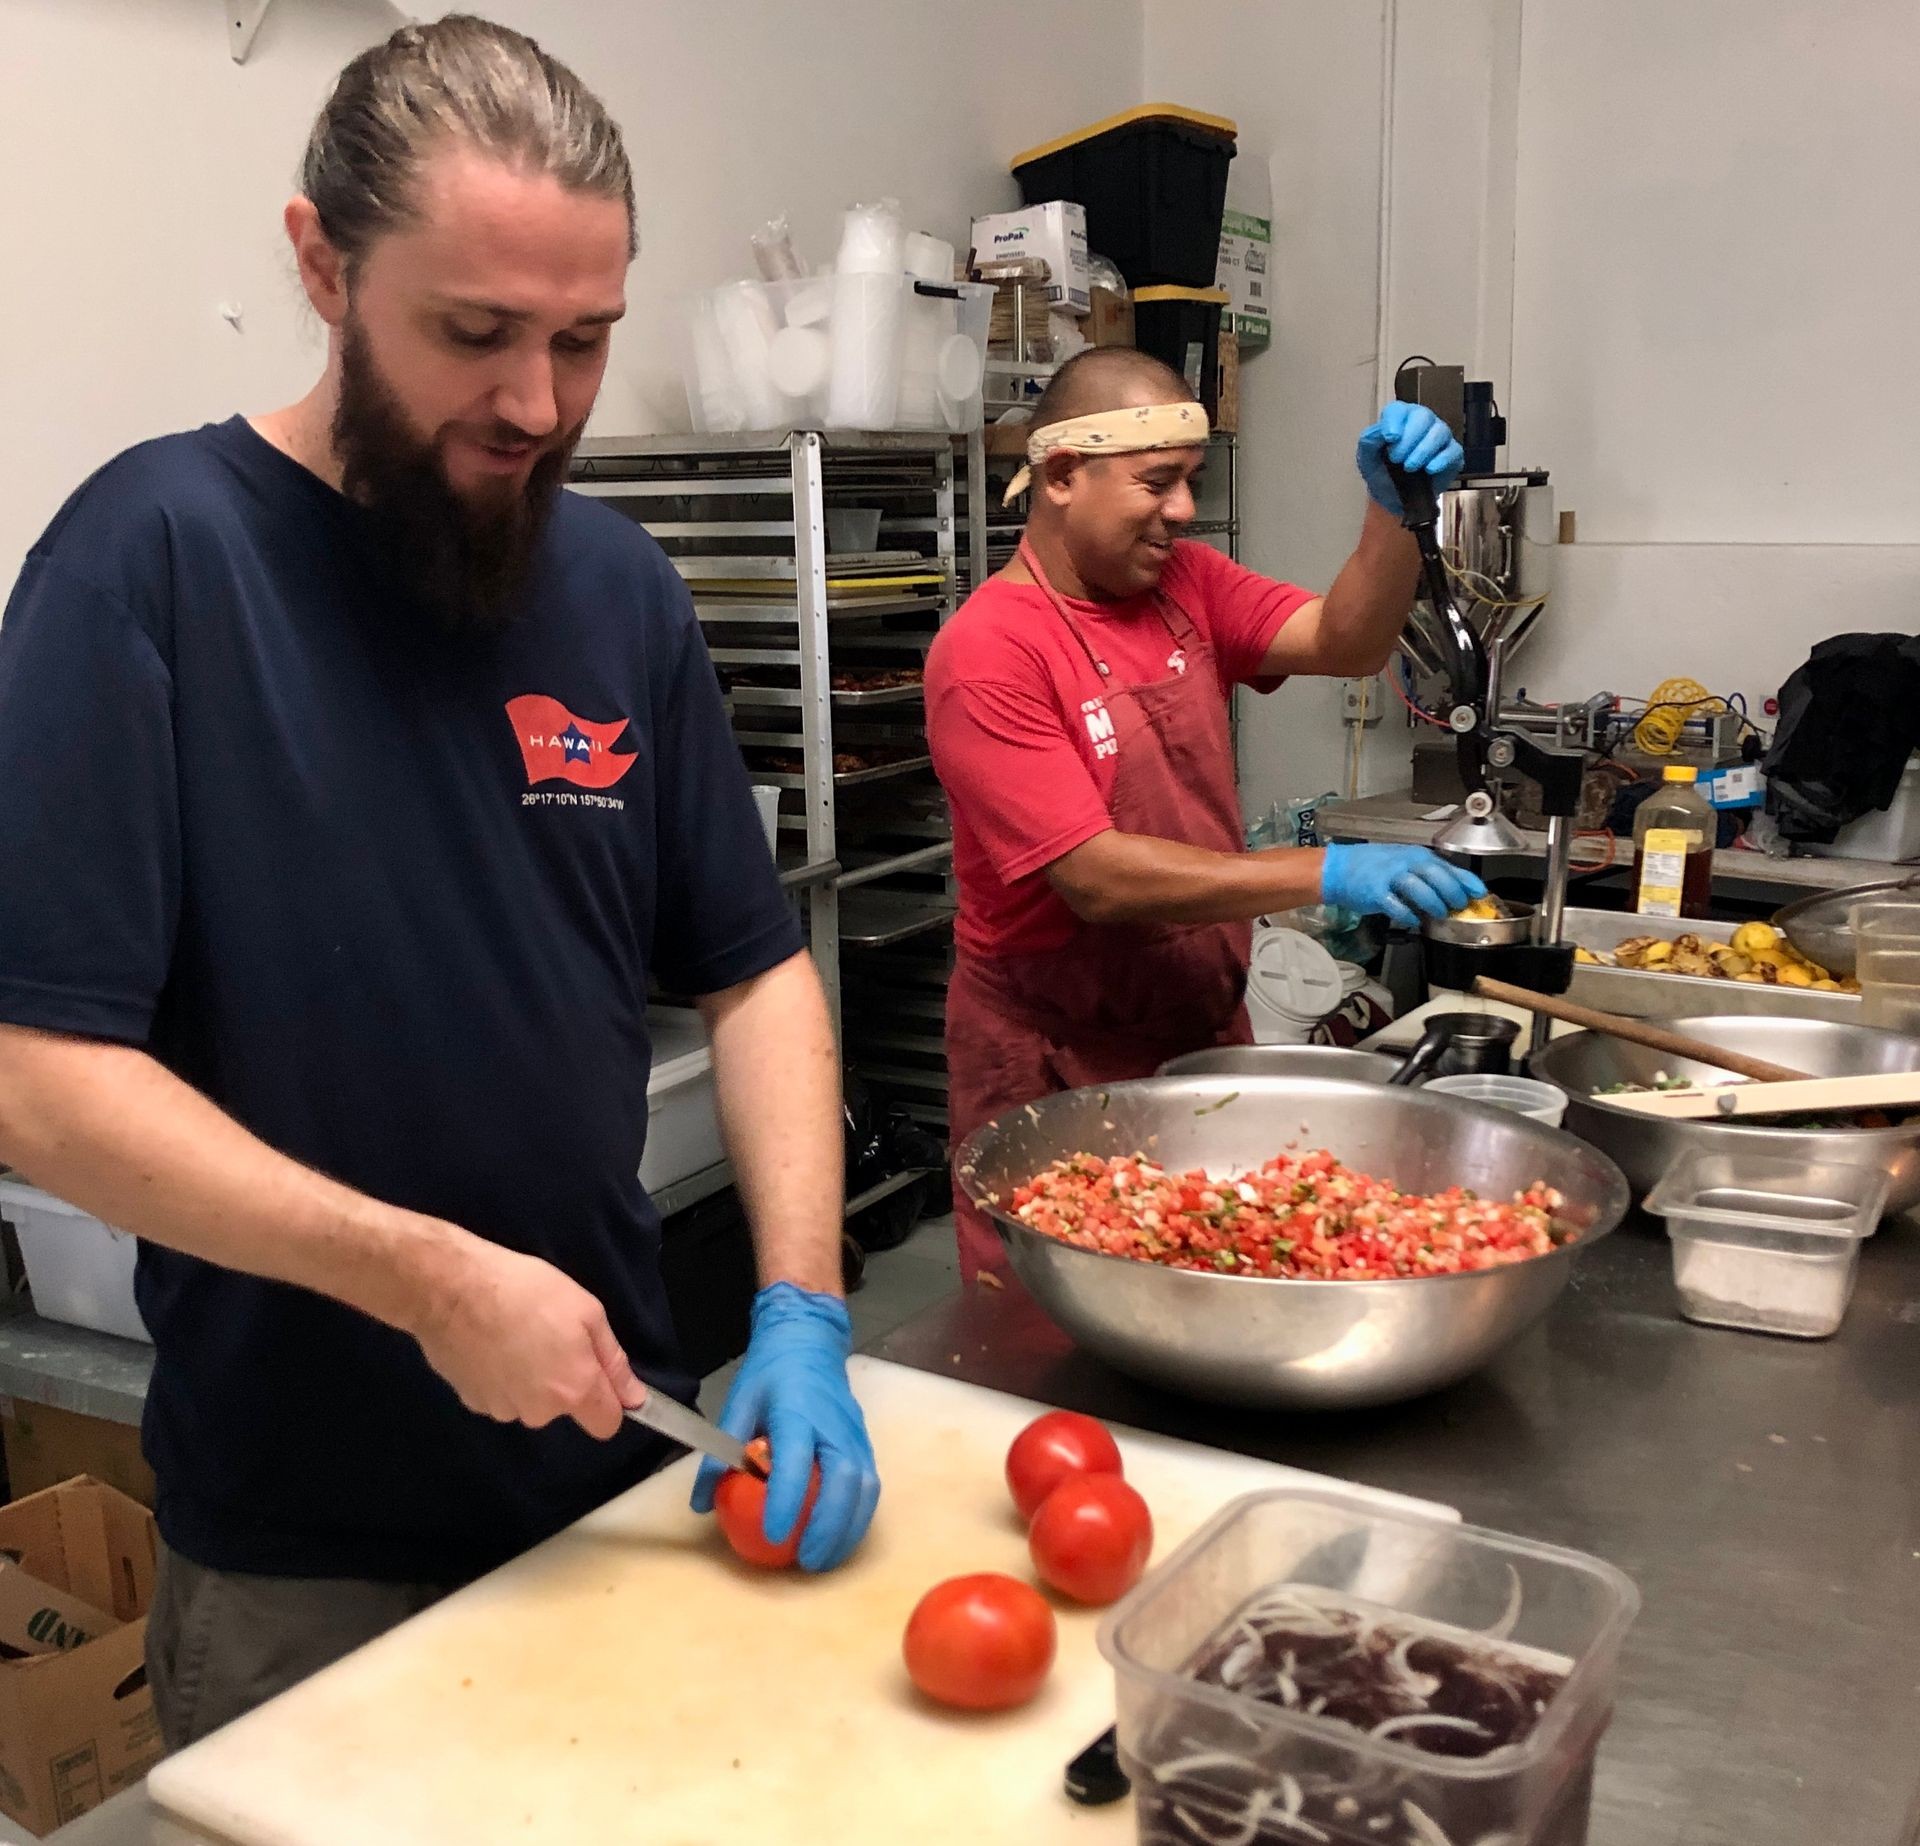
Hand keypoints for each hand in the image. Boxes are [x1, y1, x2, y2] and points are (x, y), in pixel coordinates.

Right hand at [413, 1236, 640, 1440]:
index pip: (606, 1425)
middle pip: (563, 1408)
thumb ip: (613, 1361)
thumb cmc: (526, 1291)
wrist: (451, 1288)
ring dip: (529, 1377)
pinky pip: (500, 1394)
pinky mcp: (471, 1402)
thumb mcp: (586, 1312)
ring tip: (515, 1334)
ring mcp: (501, 1409)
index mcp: (574, 1390)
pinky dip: (499, 1375)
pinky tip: (490, 1342)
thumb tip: (635, 1399)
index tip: (600, 1376)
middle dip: (563, 1379)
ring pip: (529, 1401)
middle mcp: (539, 1412)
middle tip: (550, 1334)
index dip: (610, 1402)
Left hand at [690, 1283, 878, 1571]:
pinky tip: (838, 1538)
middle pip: (845, 1480)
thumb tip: (703, 1503)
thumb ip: (720, 1453)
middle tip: (805, 1562)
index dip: (786, 1500)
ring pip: (865, 1487)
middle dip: (828, 1527)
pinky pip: (870, 1485)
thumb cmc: (771, 1371)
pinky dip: (857, 1518)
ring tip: (823, 1560)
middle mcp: (833, 1424)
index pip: (796, 1461)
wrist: (809, 1339)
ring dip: (847, 1529)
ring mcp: (855, 1433)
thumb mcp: (738, 1403)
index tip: (774, 1535)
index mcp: (797, 1410)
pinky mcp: (864, 1442)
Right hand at [1321, 843, 1485, 928]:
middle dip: (1453, 893)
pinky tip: (1413, 920)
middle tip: (1460, 906)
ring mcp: (1390, 876)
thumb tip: (1454, 890)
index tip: (1480, 893)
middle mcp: (1405, 862)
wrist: (1338, 869)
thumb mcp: (1403, 862)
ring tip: (1440, 914)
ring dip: (1434, 904)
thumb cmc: (1372, 866)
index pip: (1448, 866)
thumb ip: (1426, 875)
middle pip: (1438, 876)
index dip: (1467, 881)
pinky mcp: (1376, 892)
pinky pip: (1397, 906)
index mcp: (1416, 855)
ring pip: (1420, 890)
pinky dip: (1408, 915)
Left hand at [1356, 402, 1464, 514]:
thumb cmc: (1381, 473)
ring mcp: (1439, 436)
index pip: (1398, 409)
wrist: (1392, 499)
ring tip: (1410, 467)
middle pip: (1423, 416)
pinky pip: (1453, 450)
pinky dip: (1441, 460)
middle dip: (1409, 438)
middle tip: (1397, 459)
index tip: (1390, 438)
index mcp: (1399, 419)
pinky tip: (1429, 469)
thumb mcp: (1367, 458)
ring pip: (1440, 431)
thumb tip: (1383, 431)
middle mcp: (1422, 422)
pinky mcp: (1452, 454)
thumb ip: (1370, 441)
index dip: (1395, 421)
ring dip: (1423, 450)